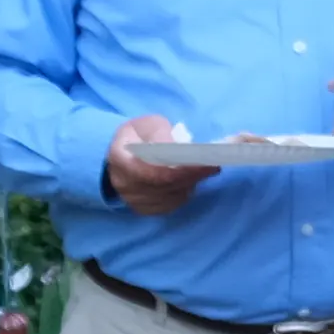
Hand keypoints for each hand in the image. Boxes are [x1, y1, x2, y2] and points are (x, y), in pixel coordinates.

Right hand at [105, 115, 222, 207]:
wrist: (122, 156)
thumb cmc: (137, 136)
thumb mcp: (147, 125)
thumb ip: (161, 133)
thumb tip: (179, 148)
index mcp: (120, 159)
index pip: (155, 171)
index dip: (183, 169)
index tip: (206, 162)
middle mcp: (124, 184)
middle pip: (165, 186)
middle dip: (192, 176)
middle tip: (213, 165)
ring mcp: (133, 200)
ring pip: (170, 197)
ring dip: (190, 184)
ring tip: (203, 170)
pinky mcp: (144, 209)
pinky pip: (170, 205)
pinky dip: (184, 193)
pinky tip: (190, 181)